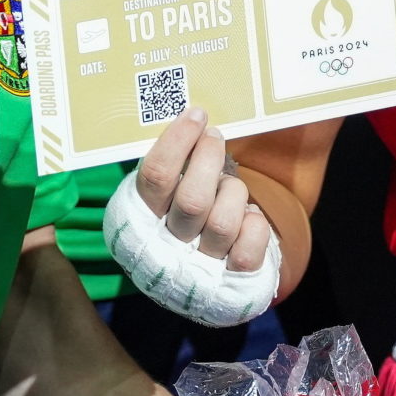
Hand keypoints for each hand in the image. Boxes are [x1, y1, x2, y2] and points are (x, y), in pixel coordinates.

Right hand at [136, 107, 270, 272]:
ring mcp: (200, 267)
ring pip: (223, 223)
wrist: (200, 280)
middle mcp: (167, 247)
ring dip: (233, 192)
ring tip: (229, 185)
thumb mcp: (164, 193)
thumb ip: (171, 166)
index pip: (154, 177)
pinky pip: (249, 248)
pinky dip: (254, 224)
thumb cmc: (181, 219)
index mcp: (140, 220)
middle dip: (210, 159)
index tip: (196, 116)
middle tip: (214, 137)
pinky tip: (248, 215)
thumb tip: (193, 120)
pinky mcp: (232, 279)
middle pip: (193, 200)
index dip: (178, 141)